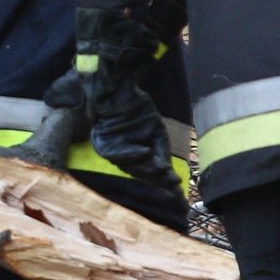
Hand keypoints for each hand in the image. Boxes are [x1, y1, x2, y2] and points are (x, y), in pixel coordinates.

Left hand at [84, 71, 176, 188]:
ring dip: (147, 168)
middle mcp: (122, 158)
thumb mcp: (156, 132)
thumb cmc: (138, 111)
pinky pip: (116, 154)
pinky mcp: (101, 145)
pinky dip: (132, 154)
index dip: (163, 181)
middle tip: (173, 182)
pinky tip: (147, 151)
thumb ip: (161, 151)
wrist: (117, 91)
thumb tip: (168, 172)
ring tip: (163, 168)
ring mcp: (111, 153)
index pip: (149, 173)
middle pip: (140, 173)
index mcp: (135, 156)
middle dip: (157, 179)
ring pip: (129, 167)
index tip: (178, 187)